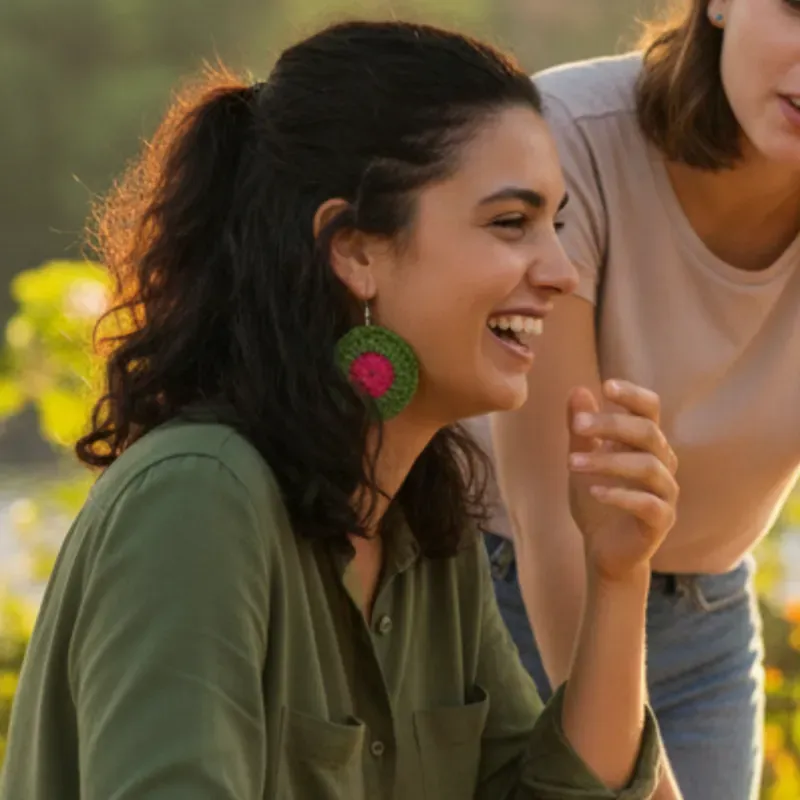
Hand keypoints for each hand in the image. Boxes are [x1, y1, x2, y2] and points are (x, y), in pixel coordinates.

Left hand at [567, 380, 677, 582]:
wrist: (604, 549)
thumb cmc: (597, 499)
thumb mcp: (582, 459)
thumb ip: (580, 430)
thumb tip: (577, 390)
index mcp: (646, 444)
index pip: (650, 410)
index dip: (633, 395)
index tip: (605, 386)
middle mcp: (663, 463)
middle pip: (647, 433)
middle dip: (611, 425)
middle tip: (576, 425)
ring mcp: (665, 493)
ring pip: (647, 466)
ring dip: (607, 461)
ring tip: (570, 463)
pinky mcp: (661, 521)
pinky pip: (648, 504)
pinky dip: (621, 495)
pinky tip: (594, 491)